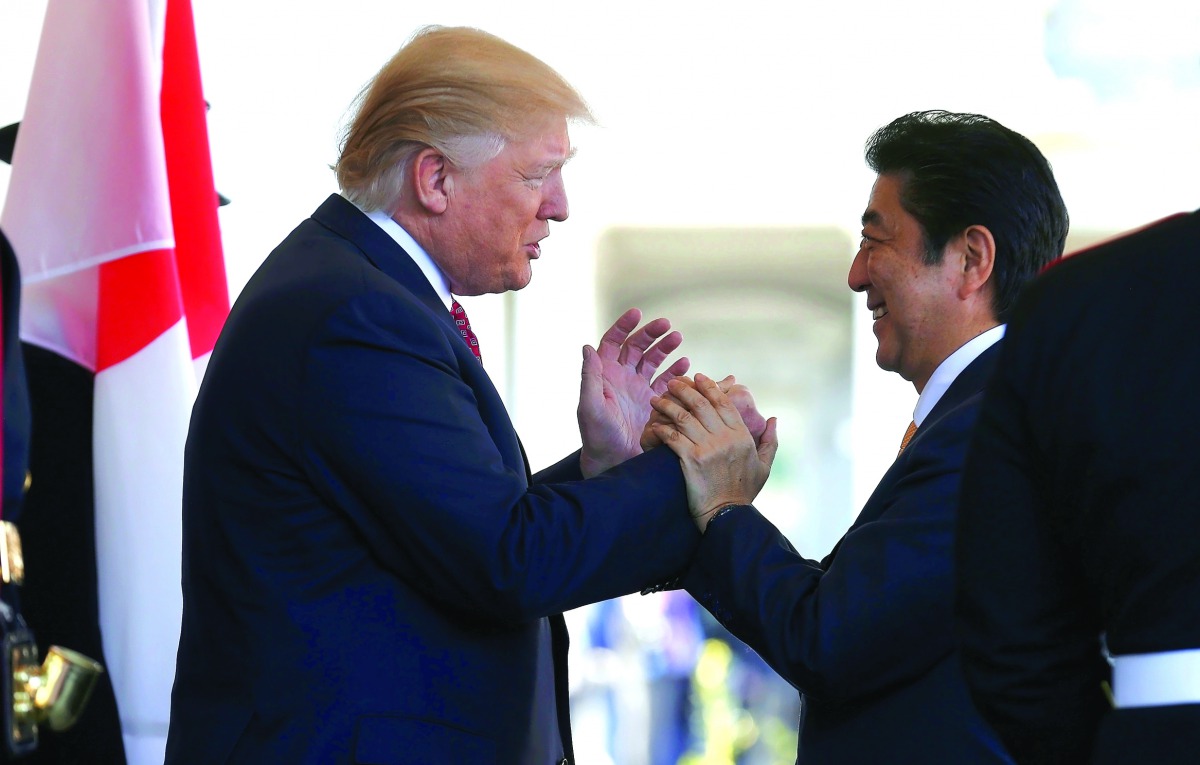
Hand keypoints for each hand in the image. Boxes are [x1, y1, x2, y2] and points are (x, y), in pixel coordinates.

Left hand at [578, 308, 690, 477]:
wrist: (613, 461)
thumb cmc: (596, 436)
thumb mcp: (589, 406)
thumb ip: (590, 377)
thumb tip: (587, 347)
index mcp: (604, 374)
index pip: (613, 342)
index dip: (624, 326)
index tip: (637, 313)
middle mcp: (621, 377)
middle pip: (637, 347)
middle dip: (651, 333)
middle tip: (666, 325)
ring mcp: (638, 388)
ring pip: (653, 360)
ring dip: (665, 347)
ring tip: (678, 338)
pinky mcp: (653, 401)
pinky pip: (666, 380)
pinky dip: (676, 370)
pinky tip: (685, 364)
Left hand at [650, 374, 778, 530]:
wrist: (727, 515)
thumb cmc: (744, 492)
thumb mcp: (764, 466)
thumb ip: (770, 440)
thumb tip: (773, 418)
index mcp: (741, 435)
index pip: (723, 402)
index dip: (709, 386)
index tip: (698, 376)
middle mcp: (725, 438)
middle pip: (701, 404)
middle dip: (684, 389)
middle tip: (671, 383)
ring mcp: (707, 448)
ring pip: (683, 417)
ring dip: (667, 405)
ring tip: (656, 400)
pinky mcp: (691, 460)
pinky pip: (672, 437)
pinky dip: (662, 429)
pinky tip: (654, 424)